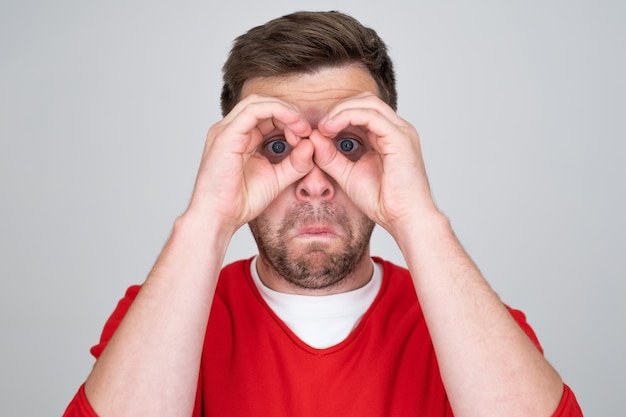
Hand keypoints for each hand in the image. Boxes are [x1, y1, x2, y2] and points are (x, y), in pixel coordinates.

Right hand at [186, 94, 314, 232]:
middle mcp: (230, 130)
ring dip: (285, 111)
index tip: (307, 138)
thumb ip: (295, 163)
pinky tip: (293, 123)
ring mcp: (225, 131)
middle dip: (289, 114)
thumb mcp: (277, 179)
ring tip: (301, 128)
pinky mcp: (226, 136)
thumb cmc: (240, 202)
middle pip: (263, 104)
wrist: (220, 218)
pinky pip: (254, 111)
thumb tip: (311, 144)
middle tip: (306, 131)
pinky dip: (277, 112)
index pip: (266, 115)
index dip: (290, 121)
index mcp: (239, 138)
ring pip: (258, 102)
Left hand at [311, 93, 437, 235]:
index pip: (362, 110)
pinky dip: (348, 117)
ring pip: (367, 103)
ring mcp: (401, 132)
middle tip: (319, 126)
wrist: (403, 219)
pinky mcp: (400, 139)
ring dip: (340, 111)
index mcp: (388, 136)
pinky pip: (371, 116)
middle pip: (365, 101)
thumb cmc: (382, 201)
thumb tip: (313, 137)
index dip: (338, 114)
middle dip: (338, 108)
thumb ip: (330, 156)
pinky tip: (331, 129)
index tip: (318, 130)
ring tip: (323, 127)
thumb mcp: (347, 175)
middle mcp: (397, 129)